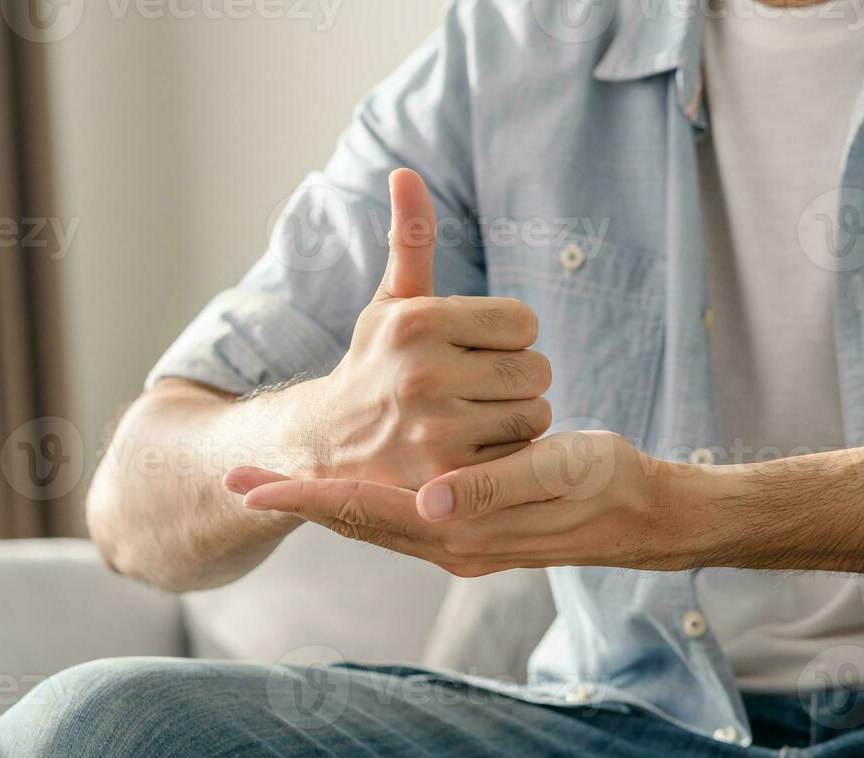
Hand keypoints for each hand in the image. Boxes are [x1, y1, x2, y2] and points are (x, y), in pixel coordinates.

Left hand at [226, 431, 699, 576]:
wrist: (642, 516)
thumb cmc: (605, 483)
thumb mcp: (558, 472)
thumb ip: (493, 487)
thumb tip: (430, 500)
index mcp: (462, 530)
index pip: (365, 511)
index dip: (306, 496)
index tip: (252, 485)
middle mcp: (449, 546)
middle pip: (355, 523)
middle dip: (298, 503)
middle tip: (239, 482)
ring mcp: (457, 546)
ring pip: (371, 526)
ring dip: (322, 506)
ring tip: (276, 487)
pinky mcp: (469, 536)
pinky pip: (396, 525)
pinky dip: (360, 508)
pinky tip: (348, 493)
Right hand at [297, 169, 551, 488]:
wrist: (326, 449)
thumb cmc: (373, 365)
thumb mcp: (390, 302)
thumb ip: (410, 239)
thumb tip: (405, 173)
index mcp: (417, 321)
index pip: (524, 322)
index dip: (507, 336)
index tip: (474, 350)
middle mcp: (424, 373)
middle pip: (537, 370)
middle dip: (514, 378)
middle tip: (475, 389)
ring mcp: (436, 430)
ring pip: (534, 414)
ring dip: (515, 419)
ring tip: (472, 420)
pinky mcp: (449, 477)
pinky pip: (520, 458)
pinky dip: (507, 458)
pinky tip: (471, 452)